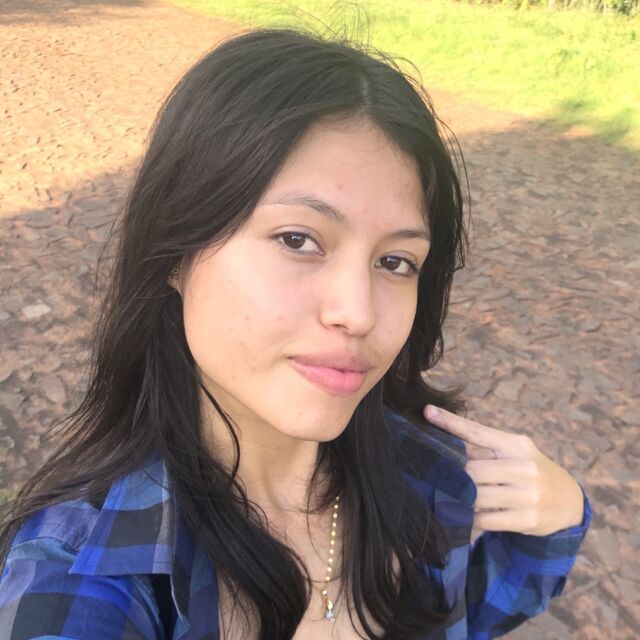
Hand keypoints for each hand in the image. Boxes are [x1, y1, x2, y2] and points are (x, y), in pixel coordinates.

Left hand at [423, 405, 584, 535]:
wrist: (570, 502)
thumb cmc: (531, 472)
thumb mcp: (514, 453)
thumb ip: (484, 448)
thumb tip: (444, 442)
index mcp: (516, 445)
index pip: (477, 431)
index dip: (450, 423)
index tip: (427, 411)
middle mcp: (524, 467)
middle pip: (472, 470)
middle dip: (453, 476)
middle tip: (437, 478)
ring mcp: (528, 495)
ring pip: (477, 496)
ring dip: (459, 498)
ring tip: (449, 497)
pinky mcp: (528, 520)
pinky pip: (486, 520)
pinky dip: (470, 518)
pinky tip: (463, 515)